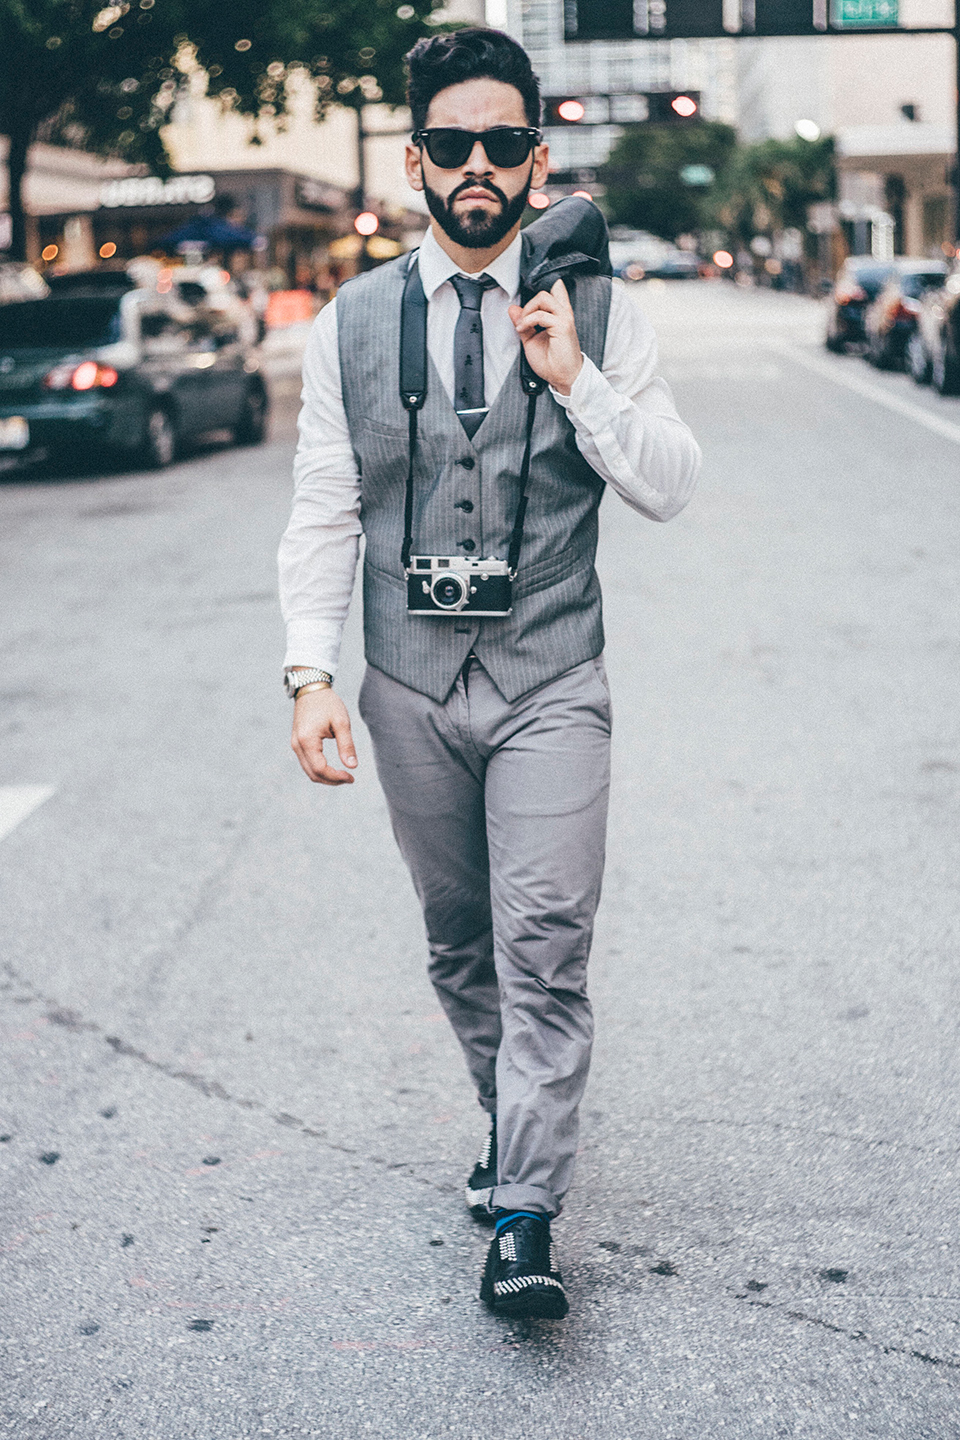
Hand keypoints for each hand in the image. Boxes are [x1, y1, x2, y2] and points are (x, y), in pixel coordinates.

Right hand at [291, 688, 357, 785]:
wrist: (311, 689)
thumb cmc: (328, 703)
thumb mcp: (341, 722)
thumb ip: (347, 745)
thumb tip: (352, 766)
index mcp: (307, 740)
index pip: (320, 769)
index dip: (336, 777)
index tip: (352, 777)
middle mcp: (297, 745)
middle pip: (313, 774)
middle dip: (332, 780)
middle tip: (350, 779)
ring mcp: (295, 744)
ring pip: (308, 771)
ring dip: (326, 777)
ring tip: (343, 775)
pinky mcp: (297, 743)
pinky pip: (307, 763)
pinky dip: (319, 769)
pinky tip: (333, 768)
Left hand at [508, 278, 582, 394]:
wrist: (562, 378)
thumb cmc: (552, 362)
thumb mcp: (531, 340)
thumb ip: (523, 323)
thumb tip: (513, 309)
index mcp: (559, 315)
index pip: (555, 290)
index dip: (540, 289)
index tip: (526, 306)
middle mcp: (563, 314)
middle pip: (546, 291)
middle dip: (528, 303)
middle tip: (521, 320)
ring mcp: (564, 319)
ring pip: (543, 297)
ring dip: (527, 310)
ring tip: (521, 325)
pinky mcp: (562, 327)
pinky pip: (540, 315)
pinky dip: (527, 320)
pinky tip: (522, 330)